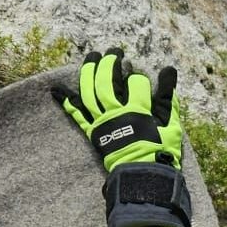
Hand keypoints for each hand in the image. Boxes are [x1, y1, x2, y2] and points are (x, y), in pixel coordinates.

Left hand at [56, 48, 182, 172]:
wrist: (143, 175)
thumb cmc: (161, 151)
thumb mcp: (171, 124)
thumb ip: (168, 97)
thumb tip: (169, 70)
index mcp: (138, 110)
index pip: (136, 82)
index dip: (139, 77)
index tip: (141, 79)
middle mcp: (116, 113)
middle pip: (108, 81)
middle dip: (111, 63)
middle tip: (114, 52)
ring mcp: (102, 122)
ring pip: (90, 92)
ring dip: (89, 71)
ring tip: (92, 57)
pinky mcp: (93, 132)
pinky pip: (77, 115)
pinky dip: (66, 101)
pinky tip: (55, 89)